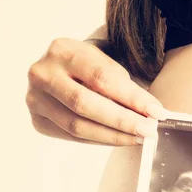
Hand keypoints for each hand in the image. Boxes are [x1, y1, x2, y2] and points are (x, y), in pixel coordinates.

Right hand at [26, 37, 166, 145]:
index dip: (131, 97)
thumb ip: (122, 86)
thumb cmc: (86, 68)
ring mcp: (36, 99)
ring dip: (112, 136)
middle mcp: (42, 74)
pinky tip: (118, 139)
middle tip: (147, 130)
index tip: (155, 111)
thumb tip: (149, 113)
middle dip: (121, 120)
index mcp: (62, 50)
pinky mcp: (38, 121)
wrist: (58, 72)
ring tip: (137, 138)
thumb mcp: (103, 64)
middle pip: (85, 104)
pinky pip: (72, 137)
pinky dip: (98, 140)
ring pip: (77, 126)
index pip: (101, 77)